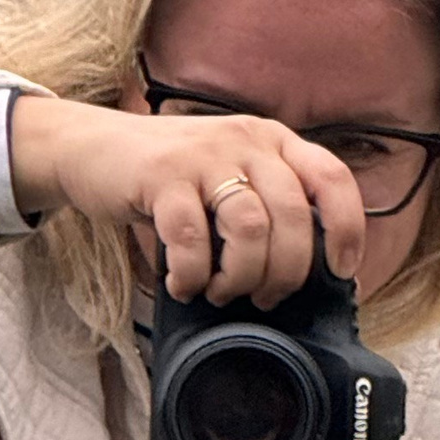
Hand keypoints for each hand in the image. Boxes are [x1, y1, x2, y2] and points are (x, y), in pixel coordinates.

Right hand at [8, 94, 367, 308]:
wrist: (91, 146)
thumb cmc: (169, 177)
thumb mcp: (229, 176)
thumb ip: (266, 207)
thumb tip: (303, 274)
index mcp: (272, 140)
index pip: (333, 179)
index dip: (347, 229)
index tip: (341, 270)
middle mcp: (245, 140)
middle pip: (293, 217)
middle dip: (285, 273)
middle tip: (262, 299)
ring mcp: (204, 154)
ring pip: (251, 230)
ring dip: (240, 277)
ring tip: (219, 291)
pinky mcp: (162, 175)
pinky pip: (193, 239)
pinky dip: (193, 275)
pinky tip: (183, 284)